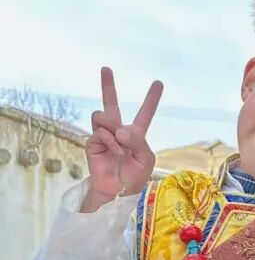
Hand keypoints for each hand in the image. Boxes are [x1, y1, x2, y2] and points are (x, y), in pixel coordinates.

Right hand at [83, 67, 162, 211]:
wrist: (117, 191)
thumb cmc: (134, 176)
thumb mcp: (145, 158)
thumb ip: (138, 141)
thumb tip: (120, 128)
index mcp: (136, 134)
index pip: (144, 113)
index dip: (151, 99)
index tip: (158, 82)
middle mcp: (119, 131)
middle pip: (111, 104)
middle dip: (108, 86)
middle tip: (106, 68)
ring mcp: (104, 135)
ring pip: (103, 116)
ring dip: (114, 129)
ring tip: (120, 144)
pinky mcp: (92, 142)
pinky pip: (100, 132)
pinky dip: (110, 141)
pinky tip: (114, 151)